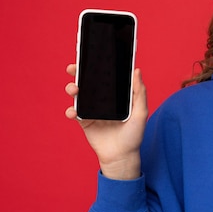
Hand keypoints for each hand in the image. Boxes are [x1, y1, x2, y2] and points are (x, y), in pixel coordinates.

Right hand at [65, 64, 147, 178]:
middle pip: (88, 82)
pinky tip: (74, 112)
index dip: (97, 65)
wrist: (122, 156)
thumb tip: (137, 71)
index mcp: (116, 94)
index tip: (91, 55)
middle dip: (79, 72)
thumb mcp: (141, 112)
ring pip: (79, 95)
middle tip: (74, 68)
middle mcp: (103, 99)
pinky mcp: (85, 122)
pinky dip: (71, 111)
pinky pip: (75, 113)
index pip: (105, 76)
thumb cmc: (134, 135)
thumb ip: (139, 92)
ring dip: (72, 89)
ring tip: (74, 90)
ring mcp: (92, 110)